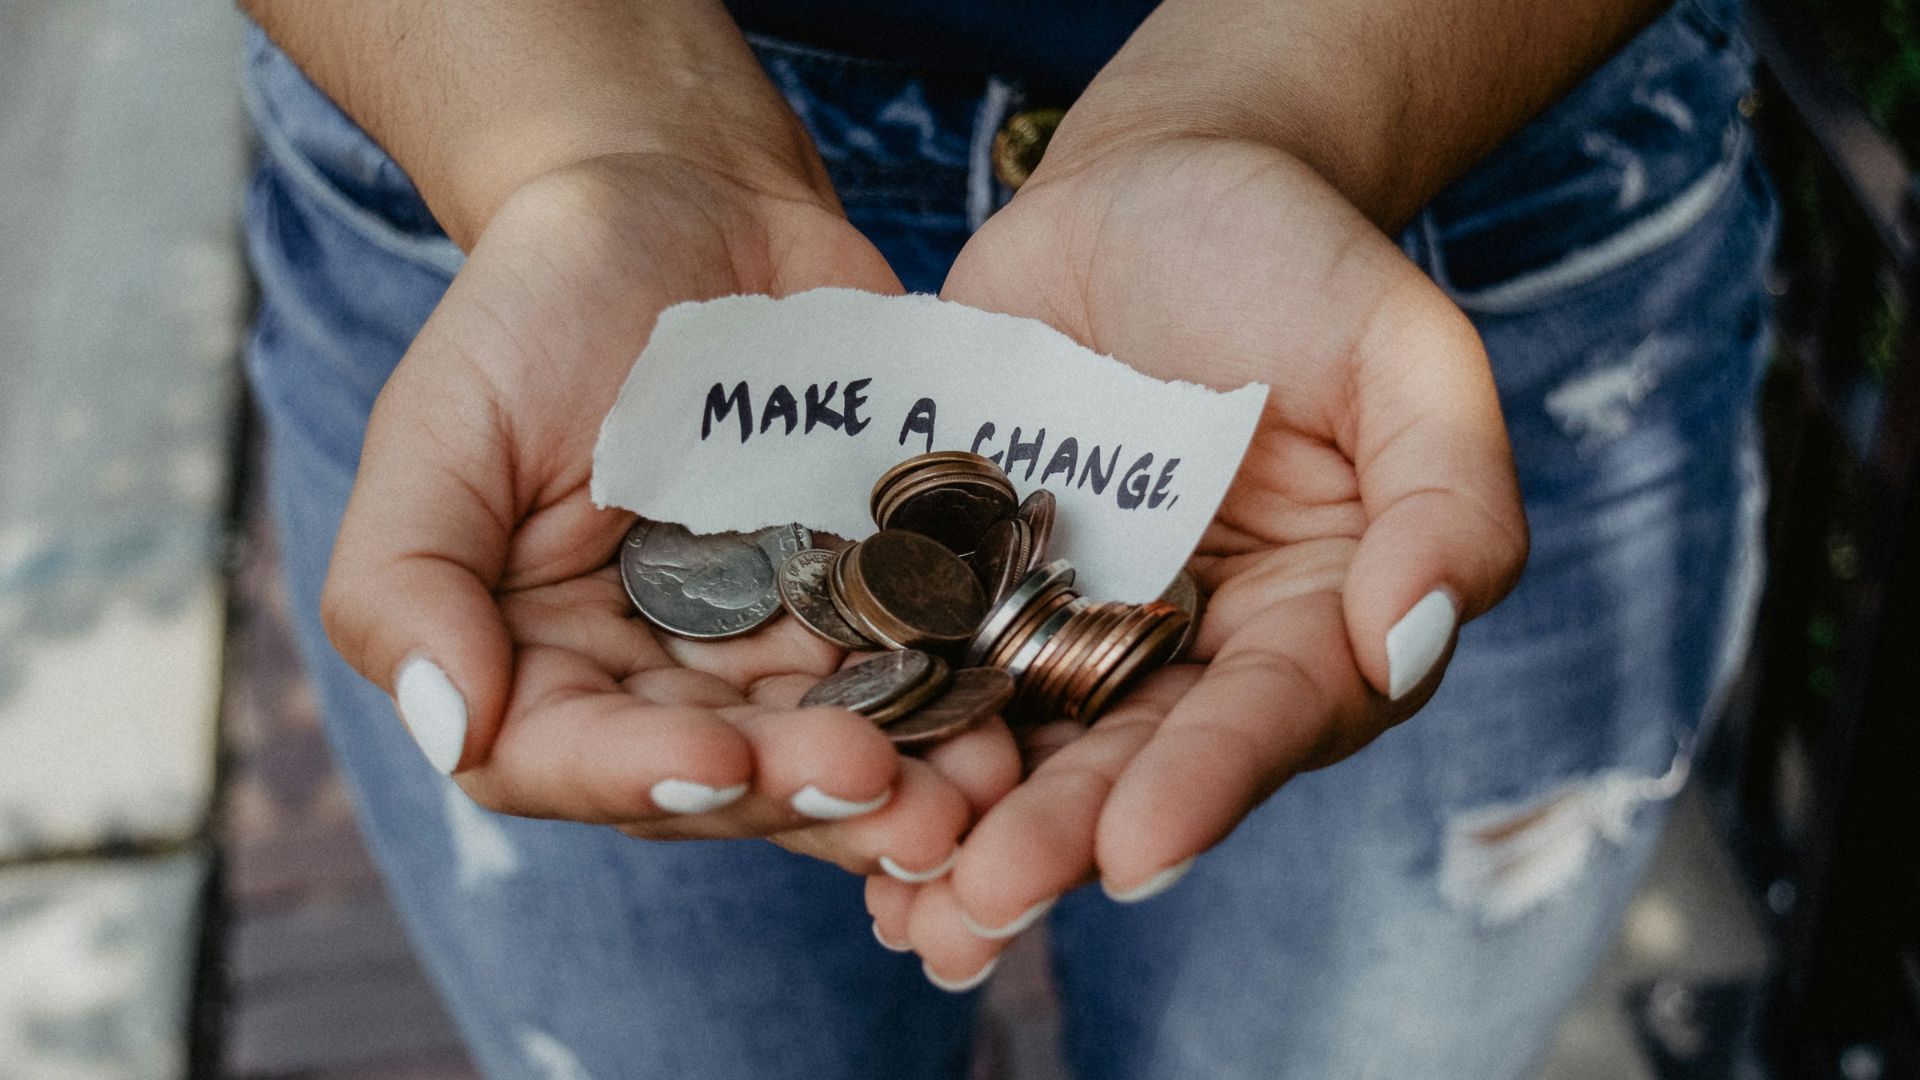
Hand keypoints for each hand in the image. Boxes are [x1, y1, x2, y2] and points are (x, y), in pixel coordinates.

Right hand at [321, 153, 1019, 874]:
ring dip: (904, 785)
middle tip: (887, 791)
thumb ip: (406, 578)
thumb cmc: (541, 303)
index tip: (721, 761)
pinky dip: (961, 704)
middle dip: (802, 794)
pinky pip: (917, 670)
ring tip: (973, 793)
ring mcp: (773, 648)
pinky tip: (1013, 718)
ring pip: (831, 749)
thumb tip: (449, 727)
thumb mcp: (442, 421)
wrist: (688, 203)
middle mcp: (657, 680)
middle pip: (722, 778)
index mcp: (537, 660)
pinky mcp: (870, 601)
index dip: (640, 777)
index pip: (566, 759)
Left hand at [871, 138, 1527, 983]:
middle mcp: (1192, 651)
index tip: (1137, 849)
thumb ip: (1447, 496)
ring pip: (1022, 742)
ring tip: (902, 903)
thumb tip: (1412, 641)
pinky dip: (885, 727)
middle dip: (1060, 837)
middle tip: (984, 901)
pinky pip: (927, 662)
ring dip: (963, 825)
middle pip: (1131, 759)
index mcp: (1312, 622)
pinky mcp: (972, 582)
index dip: (1206, 784)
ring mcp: (1073, 623)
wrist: (1153, 188)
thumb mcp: (1403, 351)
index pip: (1268, 717)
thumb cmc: (1296, 260)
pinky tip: (827, 791)